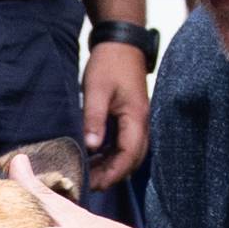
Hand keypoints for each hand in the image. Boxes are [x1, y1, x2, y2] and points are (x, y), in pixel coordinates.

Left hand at [80, 39, 150, 188]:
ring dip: (111, 166)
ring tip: (88, 174)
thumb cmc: (109, 63)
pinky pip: (124, 143)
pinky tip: (93, 157)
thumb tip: (91, 147)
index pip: (129, 156)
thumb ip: (94, 118)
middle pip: (131, 160)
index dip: (113, 174)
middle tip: (87, 184)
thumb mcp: (96, 90)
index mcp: (136, 118)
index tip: (94, 185)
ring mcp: (137, 121)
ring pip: (128, 153)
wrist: (121, 42)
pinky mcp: (130, 117)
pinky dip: (110, 154)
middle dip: (112, 175)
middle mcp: (141, 123)